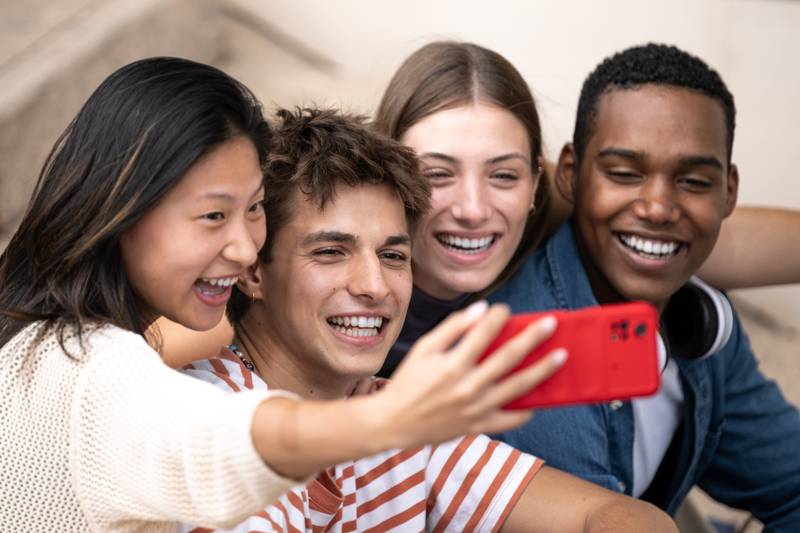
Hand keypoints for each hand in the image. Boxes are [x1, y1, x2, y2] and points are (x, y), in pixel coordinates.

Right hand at [364, 301, 566, 450]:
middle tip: (552, 323)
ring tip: (561, 356)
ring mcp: (476, 409)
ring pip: (518, 388)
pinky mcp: (478, 426)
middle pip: (508, 358)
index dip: (498, 317)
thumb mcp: (423, 349)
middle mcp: (467, 386)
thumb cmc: (408, 381)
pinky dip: (526, 410)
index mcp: (452, 364)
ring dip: (543, 371)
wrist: (395, 422)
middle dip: (533, 338)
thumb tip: (480, 309)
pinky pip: (510, 419)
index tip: (506, 309)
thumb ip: (452, 328)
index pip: (483, 333)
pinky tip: (539, 398)